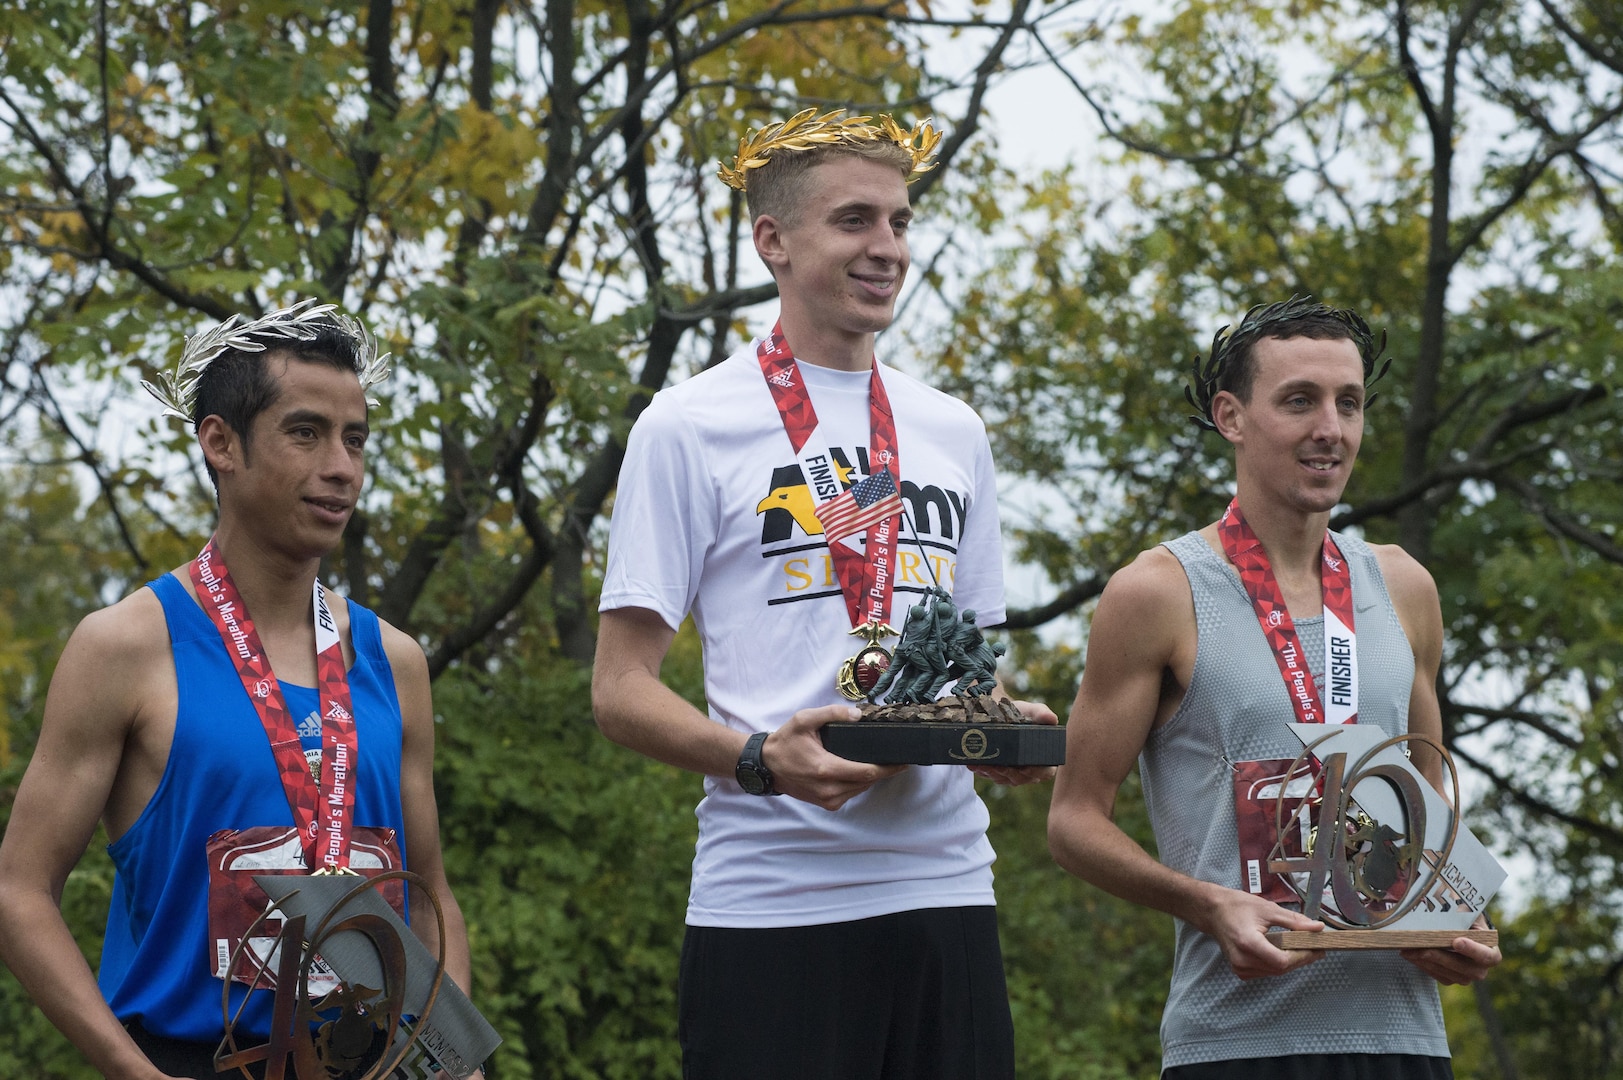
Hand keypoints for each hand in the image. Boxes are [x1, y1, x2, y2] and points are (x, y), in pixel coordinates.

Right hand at [762, 705, 905, 810]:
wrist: (767, 765)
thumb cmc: (785, 742)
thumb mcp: (804, 720)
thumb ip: (831, 714)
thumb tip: (858, 715)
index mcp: (825, 769)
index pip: (867, 772)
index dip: (889, 768)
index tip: (904, 762)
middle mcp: (829, 789)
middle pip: (868, 782)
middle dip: (884, 771)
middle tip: (897, 758)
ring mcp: (828, 799)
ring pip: (861, 789)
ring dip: (872, 777)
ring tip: (883, 763)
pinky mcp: (826, 803)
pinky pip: (851, 793)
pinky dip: (859, 783)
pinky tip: (862, 771)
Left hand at [970, 698, 1058, 785]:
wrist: (1002, 714)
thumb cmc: (1023, 714)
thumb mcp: (1033, 711)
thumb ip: (1043, 713)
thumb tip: (1052, 718)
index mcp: (1045, 759)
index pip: (1044, 772)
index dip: (1034, 772)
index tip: (1024, 768)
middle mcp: (1030, 770)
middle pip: (1020, 778)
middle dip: (1007, 773)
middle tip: (997, 766)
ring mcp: (1012, 773)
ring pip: (1003, 779)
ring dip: (992, 773)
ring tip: (983, 764)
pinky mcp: (997, 772)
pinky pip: (990, 775)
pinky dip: (982, 770)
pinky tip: (974, 764)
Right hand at [1198, 887, 1325, 979]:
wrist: (1213, 912)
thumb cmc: (1237, 906)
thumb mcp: (1268, 909)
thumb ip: (1294, 921)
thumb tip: (1318, 928)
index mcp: (1248, 943)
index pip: (1282, 961)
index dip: (1302, 957)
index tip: (1317, 949)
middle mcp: (1242, 960)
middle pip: (1280, 968)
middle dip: (1301, 959)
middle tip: (1316, 948)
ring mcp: (1240, 968)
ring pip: (1275, 972)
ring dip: (1291, 963)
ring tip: (1303, 949)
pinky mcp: (1240, 971)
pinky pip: (1266, 972)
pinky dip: (1278, 964)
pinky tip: (1285, 953)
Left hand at [1400, 915, 1501, 984]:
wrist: (1458, 930)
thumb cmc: (1464, 919)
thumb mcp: (1466, 912)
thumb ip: (1460, 912)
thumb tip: (1440, 904)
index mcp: (1490, 951)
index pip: (1487, 955)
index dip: (1473, 950)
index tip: (1456, 941)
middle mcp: (1480, 968)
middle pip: (1463, 968)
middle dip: (1440, 957)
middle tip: (1421, 948)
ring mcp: (1465, 976)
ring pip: (1447, 973)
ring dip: (1426, 961)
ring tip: (1407, 949)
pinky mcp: (1449, 978)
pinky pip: (1435, 974)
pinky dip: (1421, 964)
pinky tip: (1409, 954)